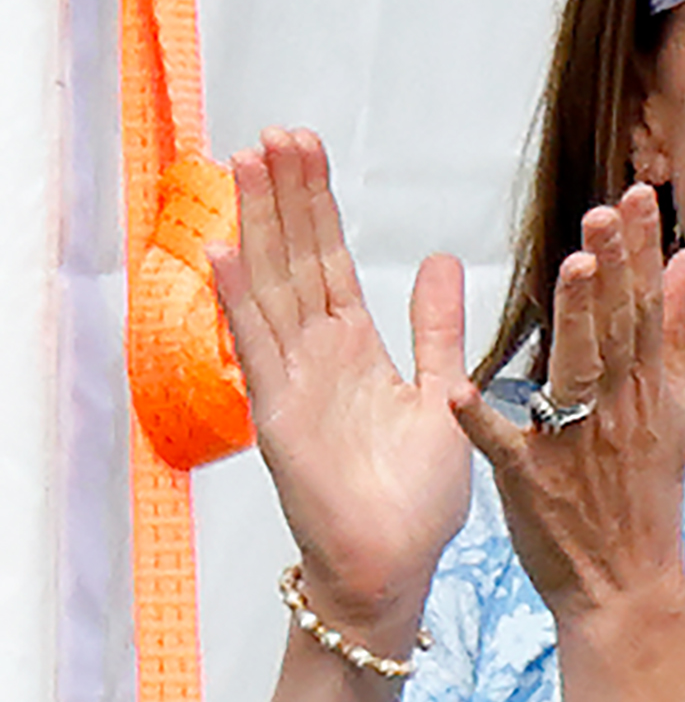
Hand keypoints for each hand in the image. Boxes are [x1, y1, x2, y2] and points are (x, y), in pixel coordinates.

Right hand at [209, 128, 472, 642]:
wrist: (394, 567)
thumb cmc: (416, 499)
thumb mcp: (441, 394)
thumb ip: (437, 329)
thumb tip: (442, 260)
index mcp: (355, 350)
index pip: (329, 261)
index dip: (315, 206)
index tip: (304, 148)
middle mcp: (316, 357)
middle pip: (292, 260)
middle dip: (283, 198)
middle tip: (274, 134)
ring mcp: (291, 382)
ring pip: (269, 288)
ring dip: (256, 227)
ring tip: (245, 165)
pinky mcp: (278, 416)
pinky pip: (256, 348)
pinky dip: (238, 300)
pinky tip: (225, 250)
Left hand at [452, 183, 684, 620]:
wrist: (625, 585)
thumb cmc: (641, 495)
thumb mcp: (672, 411)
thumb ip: (674, 331)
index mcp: (645, 390)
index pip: (644, 308)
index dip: (641, 252)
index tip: (635, 197)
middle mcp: (615, 411)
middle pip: (615, 331)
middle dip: (613, 269)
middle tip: (603, 214)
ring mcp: (574, 446)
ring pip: (575, 374)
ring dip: (574, 322)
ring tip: (570, 269)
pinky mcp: (531, 484)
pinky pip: (503, 448)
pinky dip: (481, 423)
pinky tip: (457, 393)